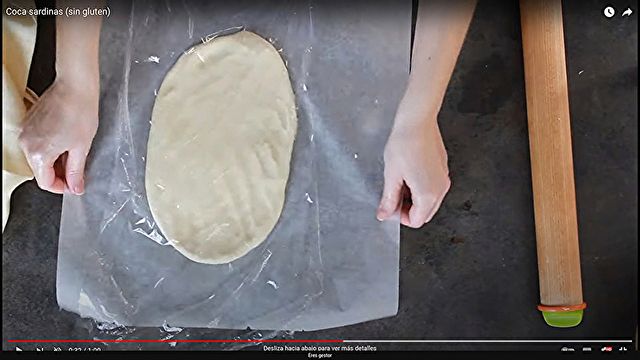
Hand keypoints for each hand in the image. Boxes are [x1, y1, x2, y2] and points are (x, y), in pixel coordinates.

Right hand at [19, 79, 98, 194]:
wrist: (75, 86)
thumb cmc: (80, 112)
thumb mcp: (81, 148)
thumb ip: (76, 171)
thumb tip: (75, 187)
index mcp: (39, 153)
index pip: (45, 182)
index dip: (62, 187)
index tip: (74, 186)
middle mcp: (26, 143)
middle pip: (40, 170)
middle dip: (59, 174)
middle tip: (78, 172)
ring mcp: (25, 132)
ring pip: (39, 157)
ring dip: (55, 161)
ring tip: (74, 154)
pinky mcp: (28, 123)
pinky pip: (37, 144)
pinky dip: (50, 148)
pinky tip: (65, 143)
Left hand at [377, 118, 450, 227]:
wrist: (417, 121)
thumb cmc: (404, 144)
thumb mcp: (391, 175)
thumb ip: (389, 199)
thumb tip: (384, 214)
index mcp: (428, 195)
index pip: (416, 221)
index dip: (400, 217)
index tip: (389, 206)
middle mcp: (440, 189)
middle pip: (425, 213)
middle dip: (408, 209)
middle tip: (393, 195)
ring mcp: (444, 179)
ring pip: (430, 202)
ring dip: (414, 199)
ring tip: (400, 181)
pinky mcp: (443, 169)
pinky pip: (433, 188)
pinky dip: (421, 188)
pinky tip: (409, 173)